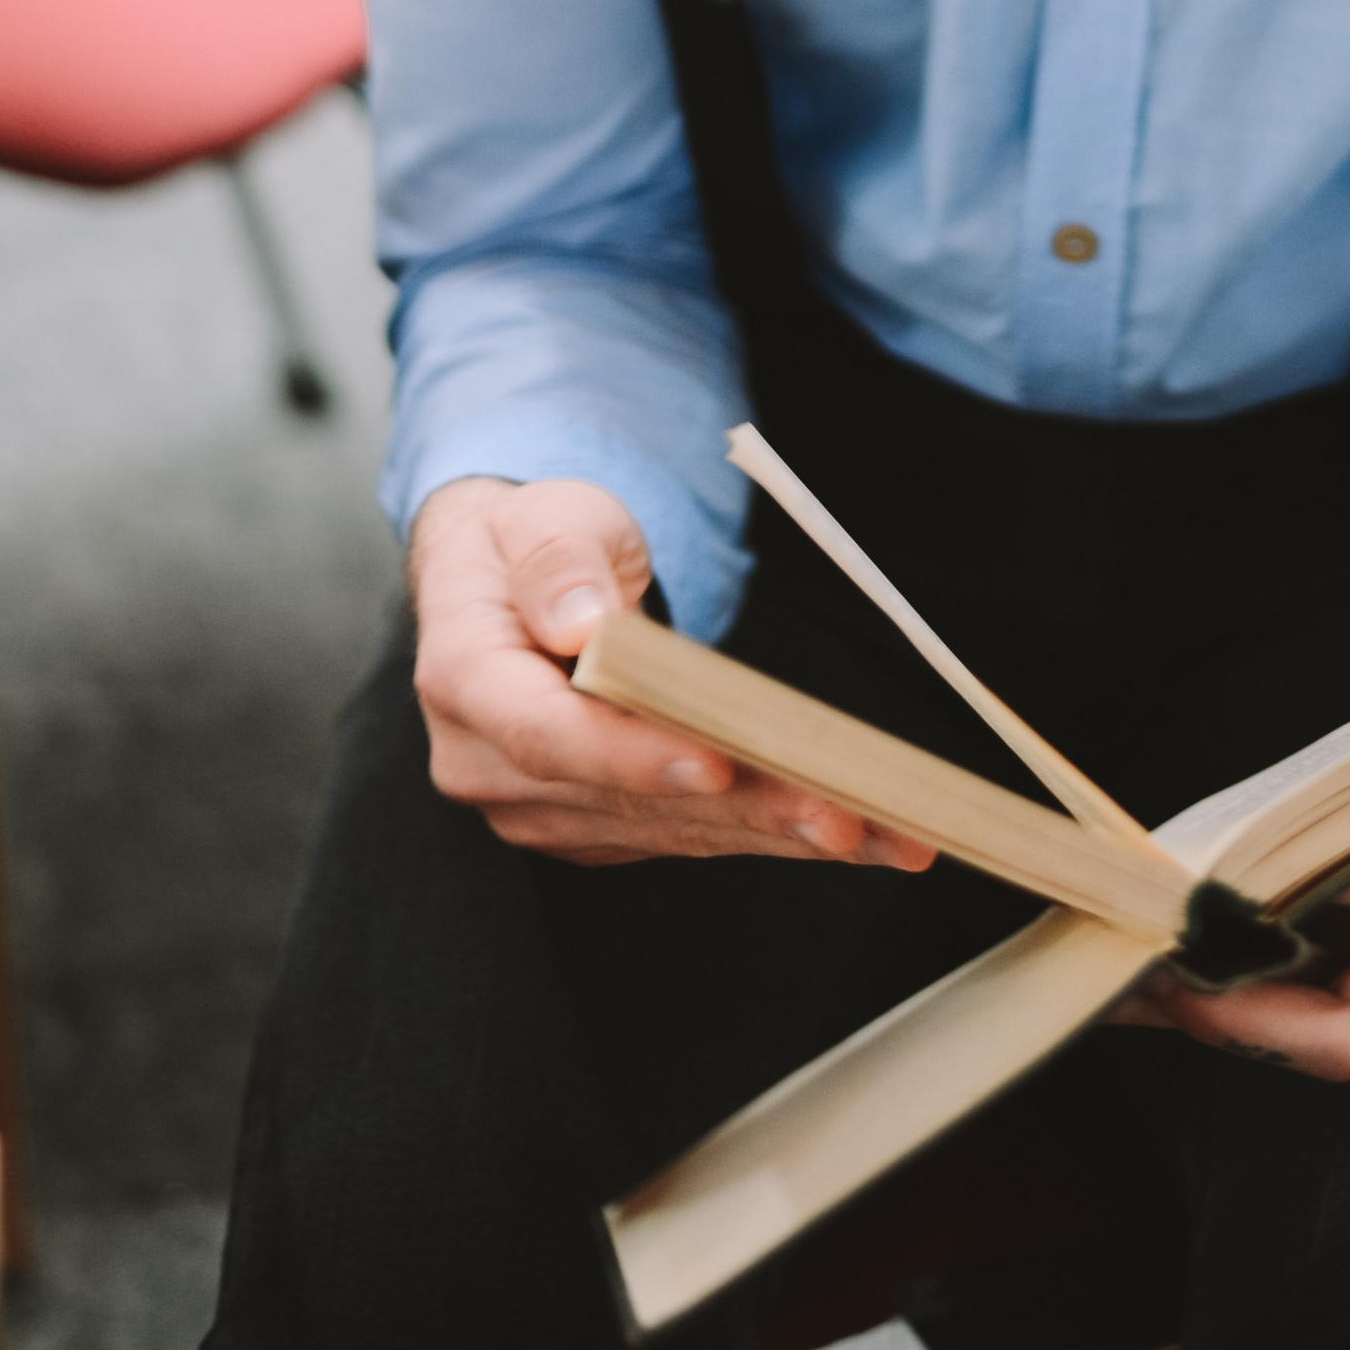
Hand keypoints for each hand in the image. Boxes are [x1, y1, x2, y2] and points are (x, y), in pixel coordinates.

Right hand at [409, 474, 936, 873]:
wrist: (510, 579)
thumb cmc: (535, 538)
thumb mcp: (544, 515)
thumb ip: (559, 562)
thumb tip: (580, 626)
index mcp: (466, 681)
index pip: (549, 736)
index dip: (633, 758)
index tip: (715, 766)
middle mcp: (491, 768)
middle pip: (630, 801)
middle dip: (746, 811)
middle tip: (846, 816)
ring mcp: (544, 809)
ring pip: (674, 829)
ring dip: (778, 834)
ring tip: (883, 834)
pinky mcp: (599, 825)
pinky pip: (691, 834)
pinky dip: (769, 831)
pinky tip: (853, 835)